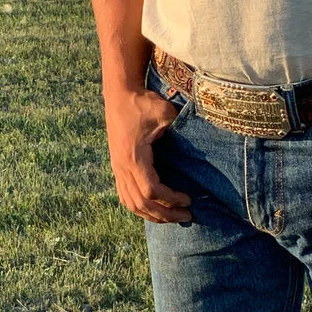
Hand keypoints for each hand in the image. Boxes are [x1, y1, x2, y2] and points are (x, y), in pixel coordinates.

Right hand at [104, 88, 191, 223]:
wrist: (119, 94)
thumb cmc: (142, 102)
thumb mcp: (163, 111)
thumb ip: (178, 127)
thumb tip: (196, 143)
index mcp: (134, 157)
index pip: (152, 190)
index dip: (171, 200)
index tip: (189, 200)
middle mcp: (122, 167)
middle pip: (141, 203)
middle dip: (165, 214)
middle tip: (186, 216)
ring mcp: (117, 168)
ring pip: (131, 203)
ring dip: (152, 215)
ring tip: (171, 217)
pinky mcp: (116, 166)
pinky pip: (125, 196)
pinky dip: (139, 207)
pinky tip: (153, 209)